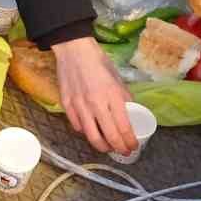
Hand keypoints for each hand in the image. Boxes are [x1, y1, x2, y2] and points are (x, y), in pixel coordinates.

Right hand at [51, 37, 135, 153]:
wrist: (73, 50)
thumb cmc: (98, 61)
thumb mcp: (117, 78)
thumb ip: (123, 97)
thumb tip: (129, 112)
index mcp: (113, 95)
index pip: (124, 127)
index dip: (130, 141)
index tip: (133, 146)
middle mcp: (97, 104)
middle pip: (110, 136)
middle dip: (119, 148)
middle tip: (124, 151)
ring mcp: (80, 106)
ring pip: (92, 137)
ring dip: (103, 146)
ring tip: (108, 147)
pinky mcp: (67, 106)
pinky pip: (78, 127)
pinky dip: (86, 133)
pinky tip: (91, 131)